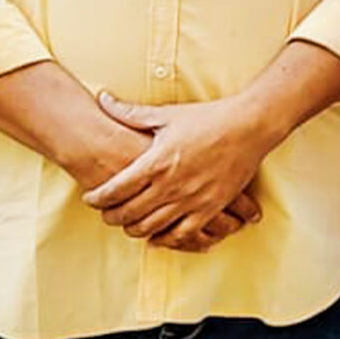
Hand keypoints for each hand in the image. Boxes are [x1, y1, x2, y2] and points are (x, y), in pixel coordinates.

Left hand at [85, 93, 281, 249]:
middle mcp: (171, 185)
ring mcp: (191, 199)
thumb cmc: (208, 118)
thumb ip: (131, 112)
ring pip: (150, 228)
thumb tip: (102, 98)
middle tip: (105, 214)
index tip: (90, 198)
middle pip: (128, 213)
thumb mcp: (167, 114)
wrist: (249, 126)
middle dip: (110, 217)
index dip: (97, 198)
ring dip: (133, 229)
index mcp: (156, 161)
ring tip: (127, 223)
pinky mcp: (210, 208)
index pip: (115, 189)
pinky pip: (181, 235)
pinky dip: (165, 240)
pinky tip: (157, 237)